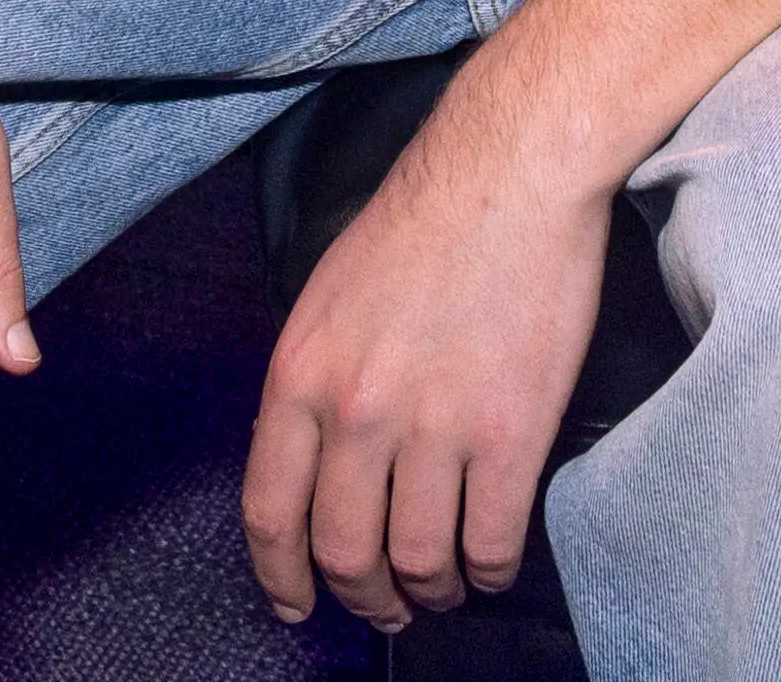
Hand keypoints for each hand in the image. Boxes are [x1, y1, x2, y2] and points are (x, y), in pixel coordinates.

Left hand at [241, 117, 613, 631]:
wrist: (511, 173)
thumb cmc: (423, 223)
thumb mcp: (327, 298)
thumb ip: (312, 383)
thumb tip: (314, 464)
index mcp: (299, 373)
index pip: (269, 512)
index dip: (280, 577)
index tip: (297, 604)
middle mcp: (355, 410)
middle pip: (342, 552)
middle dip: (364, 596)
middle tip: (386, 607)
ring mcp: (433, 425)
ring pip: (417, 560)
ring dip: (431, 591)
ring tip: (444, 587)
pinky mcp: (508, 432)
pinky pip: (490, 542)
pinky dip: (489, 569)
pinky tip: (491, 561)